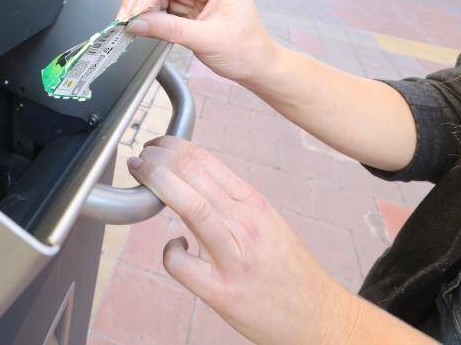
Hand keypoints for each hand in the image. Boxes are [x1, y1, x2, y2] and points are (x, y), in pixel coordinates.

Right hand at [118, 0, 278, 82]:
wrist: (256, 65)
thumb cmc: (245, 49)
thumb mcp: (206, 40)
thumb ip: (169, 29)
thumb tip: (136, 23)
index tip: (137, 9)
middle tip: (126, 16)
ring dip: (140, 1)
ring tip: (131, 21)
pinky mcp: (185, 1)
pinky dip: (146, 10)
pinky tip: (141, 22)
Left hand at [127, 136, 355, 344]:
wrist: (319, 316)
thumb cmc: (288, 270)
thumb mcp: (266, 223)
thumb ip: (231, 202)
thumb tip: (190, 179)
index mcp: (254, 205)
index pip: (206, 161)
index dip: (173, 147)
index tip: (156, 145)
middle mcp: (245, 224)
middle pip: (193, 175)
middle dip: (158, 159)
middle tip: (141, 158)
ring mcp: (234, 258)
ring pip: (191, 206)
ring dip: (158, 183)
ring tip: (141, 176)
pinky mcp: (222, 292)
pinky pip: (182, 264)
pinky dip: (169, 251)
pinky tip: (175, 248)